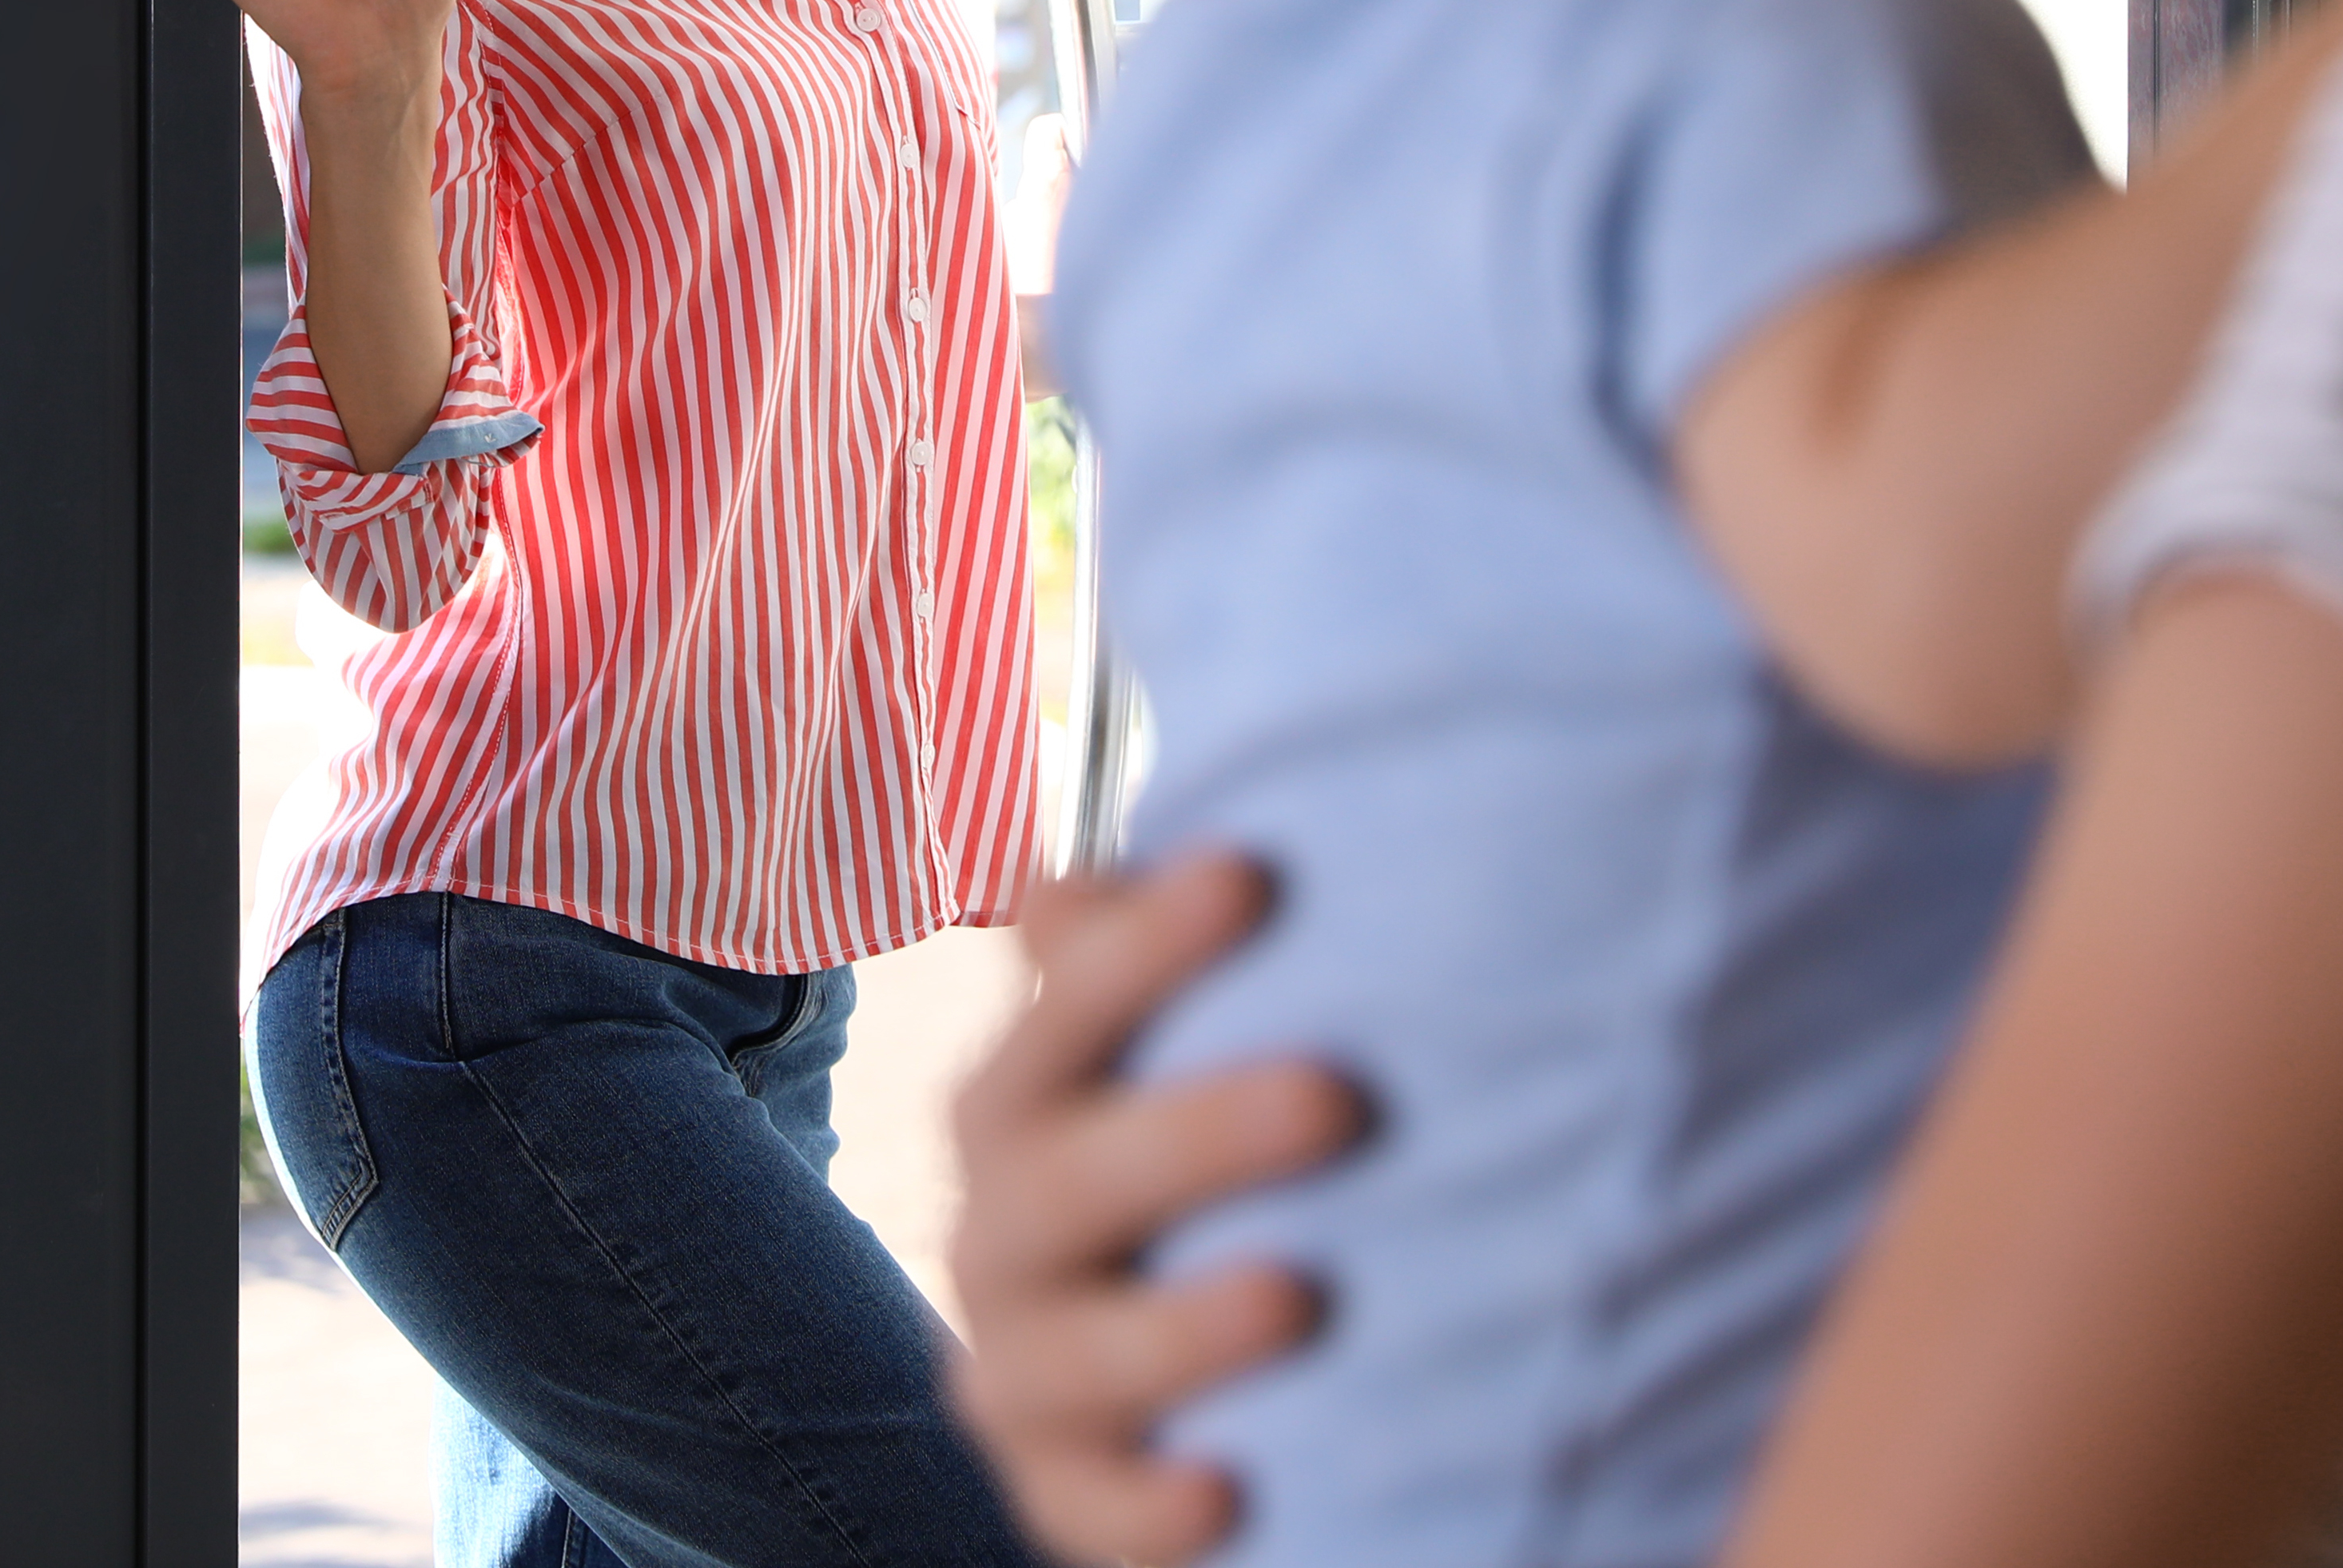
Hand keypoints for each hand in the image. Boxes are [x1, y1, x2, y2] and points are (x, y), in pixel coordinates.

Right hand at [946, 853, 1362, 1567]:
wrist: (1131, 1387)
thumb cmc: (1175, 1176)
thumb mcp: (1150, 1061)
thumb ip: (1128, 959)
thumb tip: (1121, 842)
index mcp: (1026, 1099)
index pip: (1068, 1002)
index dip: (1148, 941)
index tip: (1255, 872)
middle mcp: (1002, 1228)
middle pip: (1066, 1172)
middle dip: (1198, 1132)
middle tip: (1340, 1096)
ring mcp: (1020, 1371)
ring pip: (1069, 1353)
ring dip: (1180, 1328)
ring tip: (1300, 1299)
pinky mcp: (1057, 1494)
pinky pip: (1088, 1512)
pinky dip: (1149, 1509)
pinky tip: (1233, 1490)